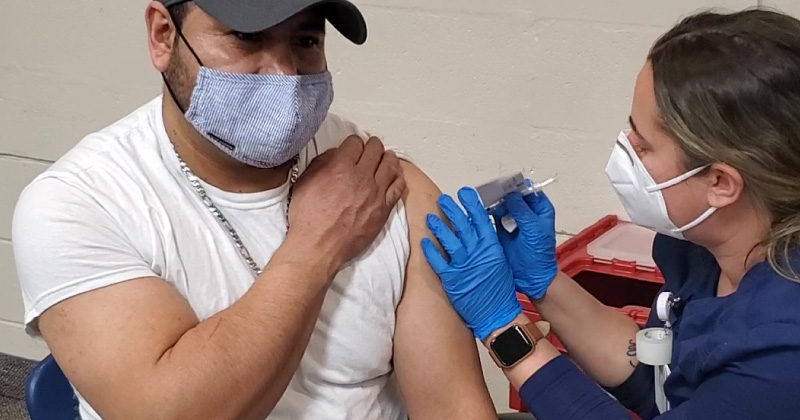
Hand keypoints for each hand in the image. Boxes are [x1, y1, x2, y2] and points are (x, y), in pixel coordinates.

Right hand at [289, 136, 405, 271]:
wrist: (319, 245)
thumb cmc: (308, 218)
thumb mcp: (305, 182)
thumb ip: (322, 163)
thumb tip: (335, 155)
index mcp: (340, 166)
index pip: (355, 142)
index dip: (354, 142)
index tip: (354, 146)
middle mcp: (361, 176)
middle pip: (375, 149)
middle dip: (372, 145)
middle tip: (371, 148)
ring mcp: (376, 192)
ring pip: (391, 164)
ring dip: (387, 157)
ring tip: (385, 158)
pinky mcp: (384, 208)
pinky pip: (398, 186)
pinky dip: (398, 177)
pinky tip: (394, 176)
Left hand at [421, 187, 521, 340]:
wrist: (498, 313)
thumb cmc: (501, 289)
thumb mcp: (500, 260)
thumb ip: (489, 243)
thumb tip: (480, 228)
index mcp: (491, 246)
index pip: (479, 218)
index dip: (471, 203)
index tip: (464, 193)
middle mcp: (477, 252)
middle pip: (461, 225)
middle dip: (451, 209)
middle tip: (442, 199)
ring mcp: (463, 265)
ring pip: (447, 240)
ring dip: (438, 227)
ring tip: (430, 217)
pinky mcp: (452, 279)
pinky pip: (438, 261)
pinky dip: (430, 251)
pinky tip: (424, 242)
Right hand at [493, 192, 556, 299]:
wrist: (531, 278)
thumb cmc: (540, 256)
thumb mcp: (534, 230)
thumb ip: (523, 211)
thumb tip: (511, 195)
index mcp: (540, 209)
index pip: (528, 190)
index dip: (518, 185)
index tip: (506, 184)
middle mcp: (527, 213)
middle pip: (513, 195)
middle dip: (503, 193)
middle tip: (492, 192)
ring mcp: (514, 221)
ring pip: (503, 204)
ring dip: (495, 202)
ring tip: (487, 202)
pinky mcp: (502, 230)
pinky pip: (494, 216)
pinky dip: (489, 212)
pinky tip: (483, 211)